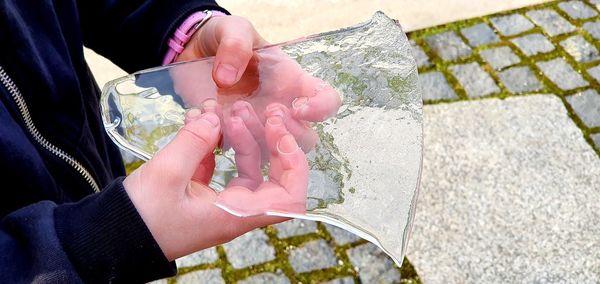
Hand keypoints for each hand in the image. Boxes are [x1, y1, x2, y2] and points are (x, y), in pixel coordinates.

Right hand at [122, 109, 307, 260]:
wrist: (110, 239)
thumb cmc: (141, 217)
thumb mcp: (167, 173)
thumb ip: (195, 141)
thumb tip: (214, 115)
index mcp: (237, 214)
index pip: (291, 199)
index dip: (295, 165)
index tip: (280, 134)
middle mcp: (235, 211)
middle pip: (272, 176)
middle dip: (268, 139)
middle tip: (258, 110)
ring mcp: (219, 204)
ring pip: (246, 168)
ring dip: (239, 136)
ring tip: (221, 108)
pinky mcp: (201, 197)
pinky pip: (220, 168)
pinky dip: (214, 145)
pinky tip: (200, 124)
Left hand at [170, 14, 340, 150]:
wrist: (194, 51)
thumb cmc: (226, 38)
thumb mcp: (233, 29)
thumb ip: (235, 45)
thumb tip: (227, 78)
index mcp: (292, 82)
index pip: (326, 100)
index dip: (321, 109)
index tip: (299, 107)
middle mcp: (281, 109)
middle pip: (306, 139)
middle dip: (288, 131)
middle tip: (267, 111)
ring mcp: (257, 127)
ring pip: (272, 152)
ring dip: (255, 138)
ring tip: (233, 113)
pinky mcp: (232, 137)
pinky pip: (235, 152)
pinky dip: (223, 138)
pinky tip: (209, 114)